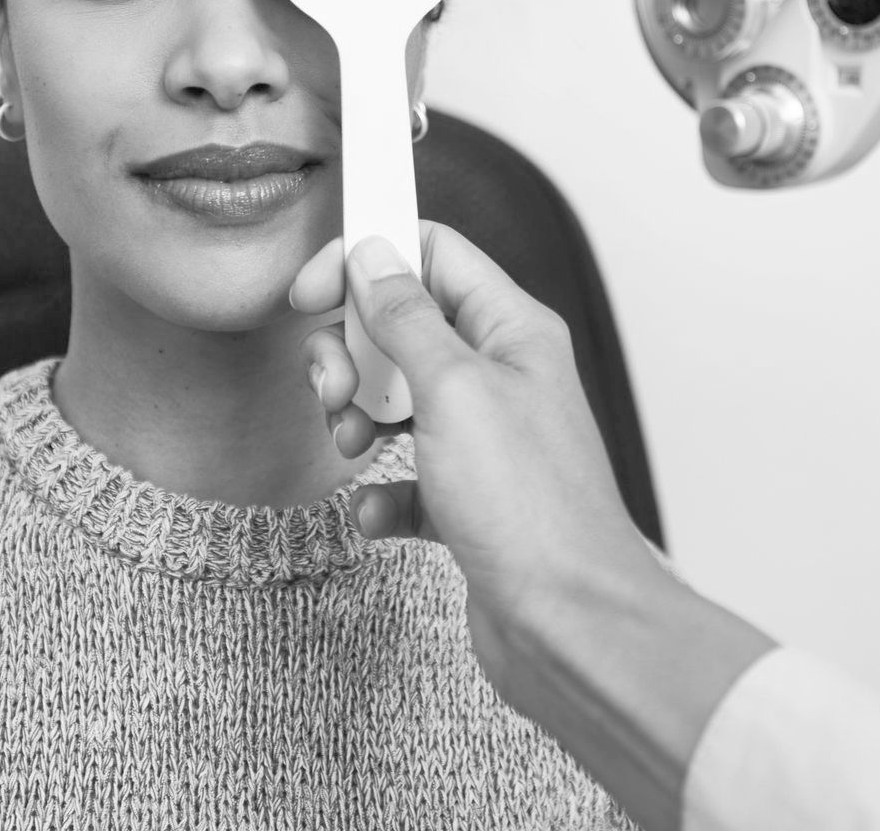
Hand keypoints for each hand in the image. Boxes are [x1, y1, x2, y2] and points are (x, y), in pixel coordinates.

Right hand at [289, 222, 663, 667]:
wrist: (568, 626)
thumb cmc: (531, 509)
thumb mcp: (453, 389)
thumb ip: (405, 316)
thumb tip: (373, 256)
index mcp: (512, 331)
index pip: (433, 253)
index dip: (366, 260)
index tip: (312, 293)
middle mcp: (501, 377)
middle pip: (402, 327)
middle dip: (350, 352)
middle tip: (334, 387)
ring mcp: (485, 442)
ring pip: (396, 400)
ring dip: (357, 416)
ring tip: (353, 444)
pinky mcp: (468, 502)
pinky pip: (404, 477)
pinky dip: (378, 491)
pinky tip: (376, 510)